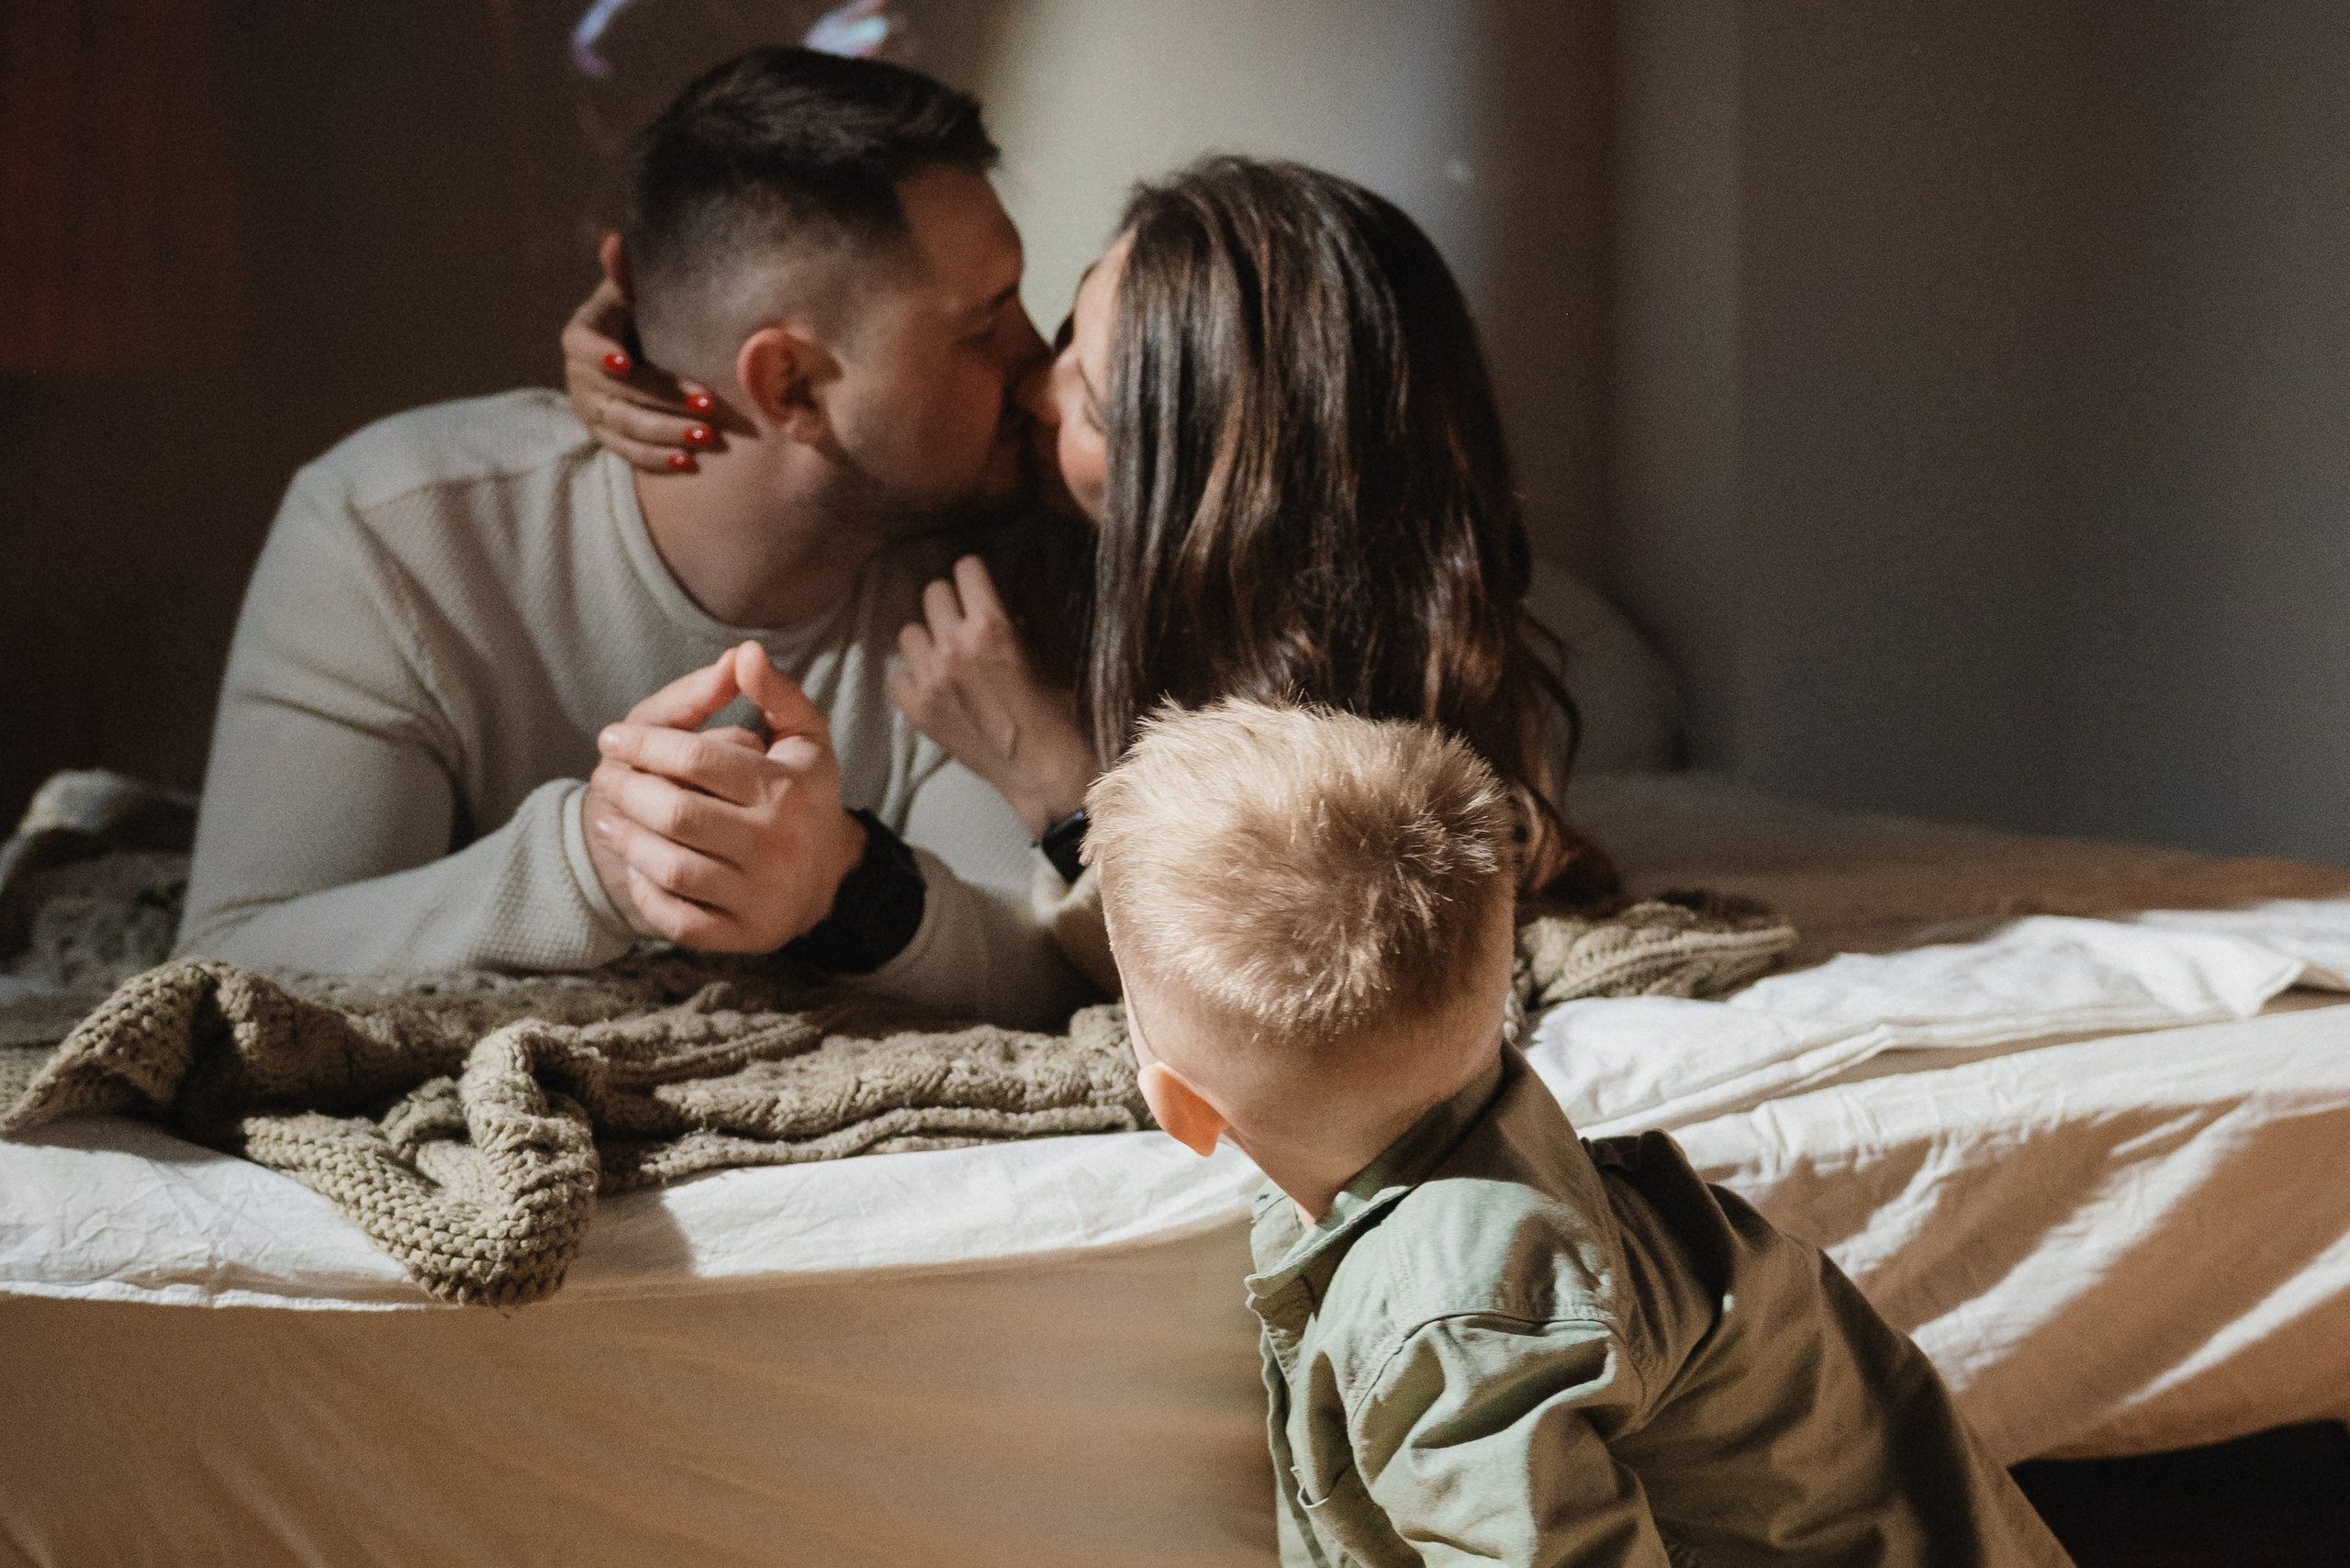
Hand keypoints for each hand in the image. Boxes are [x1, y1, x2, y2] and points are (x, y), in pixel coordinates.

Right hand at [561, 230, 719, 473]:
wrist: (630, 350)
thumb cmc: (636, 315)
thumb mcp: (629, 292)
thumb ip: (623, 273)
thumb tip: (614, 239)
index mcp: (581, 337)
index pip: (584, 348)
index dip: (601, 357)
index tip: (624, 365)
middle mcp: (580, 379)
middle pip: (618, 396)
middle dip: (663, 404)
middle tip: (707, 408)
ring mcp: (592, 413)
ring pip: (627, 430)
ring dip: (667, 435)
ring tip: (707, 438)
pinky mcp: (607, 438)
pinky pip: (629, 454)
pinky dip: (658, 460)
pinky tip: (689, 463)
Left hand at [586, 642, 869, 950]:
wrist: (831, 880)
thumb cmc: (803, 796)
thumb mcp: (804, 737)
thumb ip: (775, 692)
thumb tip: (742, 653)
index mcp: (789, 789)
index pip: (697, 760)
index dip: (643, 745)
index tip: (610, 738)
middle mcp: (777, 845)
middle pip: (675, 814)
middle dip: (625, 790)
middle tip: (603, 776)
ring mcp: (760, 896)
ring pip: (669, 867)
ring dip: (625, 839)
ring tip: (606, 816)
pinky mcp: (743, 936)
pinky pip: (677, 918)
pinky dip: (646, 892)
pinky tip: (635, 864)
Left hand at [893, 555, 1097, 837]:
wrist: (1046, 772)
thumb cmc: (1062, 706)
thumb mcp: (1057, 646)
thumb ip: (1036, 597)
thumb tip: (1029, 554)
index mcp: (991, 626)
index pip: (965, 568)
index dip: (979, 576)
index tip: (987, 590)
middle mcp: (953, 648)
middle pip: (933, 592)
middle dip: (954, 602)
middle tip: (971, 622)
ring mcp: (929, 681)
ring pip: (910, 631)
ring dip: (931, 637)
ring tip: (952, 656)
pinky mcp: (916, 711)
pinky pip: (900, 674)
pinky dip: (917, 677)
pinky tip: (941, 686)